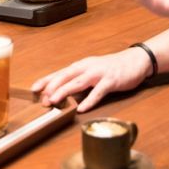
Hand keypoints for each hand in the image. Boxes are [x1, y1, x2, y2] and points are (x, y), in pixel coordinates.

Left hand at [32, 46, 152, 111]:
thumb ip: (78, 80)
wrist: (135, 60)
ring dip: (65, 91)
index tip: (34, 89)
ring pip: (78, 82)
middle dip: (52, 87)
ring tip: (54, 101)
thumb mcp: (91, 71)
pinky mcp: (111, 80)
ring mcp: (99, 73)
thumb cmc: (111, 68)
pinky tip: (82, 108)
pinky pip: (99, 91)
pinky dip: (89, 100)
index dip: (46, 80)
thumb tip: (62, 93)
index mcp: (80, 66)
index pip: (59, 73)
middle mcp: (87, 67)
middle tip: (42, 99)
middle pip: (66, 76)